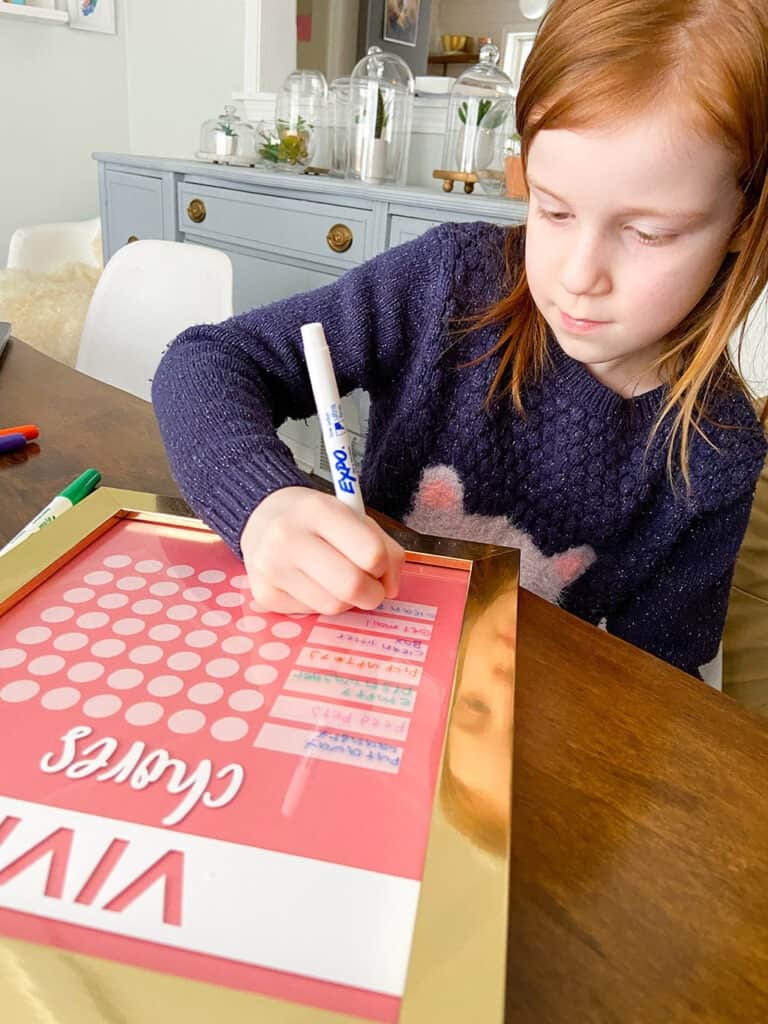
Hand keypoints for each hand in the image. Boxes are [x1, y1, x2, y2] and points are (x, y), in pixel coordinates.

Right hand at [241, 487, 404, 614]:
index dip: (384, 566)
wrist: (263, 518)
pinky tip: (312, 584)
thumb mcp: (354, 517)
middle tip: (371, 587)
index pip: (371, 553)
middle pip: (352, 586)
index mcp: (318, 509)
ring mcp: (271, 567)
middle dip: (373, 594)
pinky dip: (321, 603)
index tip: (378, 565)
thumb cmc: (317, 520)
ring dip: (347, 600)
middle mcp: (288, 536)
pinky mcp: (264, 594)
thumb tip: (391, 589)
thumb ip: (384, 548)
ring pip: (333, 606)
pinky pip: (311, 613)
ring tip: (337, 580)